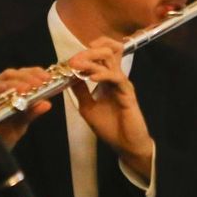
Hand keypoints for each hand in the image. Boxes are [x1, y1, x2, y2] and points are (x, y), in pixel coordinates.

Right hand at [0, 66, 54, 184]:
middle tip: (41, 83)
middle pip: (8, 75)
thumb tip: (47, 103)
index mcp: (5, 92)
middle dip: (26, 77)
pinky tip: (11, 98)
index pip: (19, 75)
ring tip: (28, 89)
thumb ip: (30, 114)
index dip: (34, 73)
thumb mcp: (18, 126)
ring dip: (13, 84)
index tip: (48, 78)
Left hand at [67, 39, 154, 179]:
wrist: (126, 145)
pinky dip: (103, 74)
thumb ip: (80, 92)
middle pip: (107, 51)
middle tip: (73, 59)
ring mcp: (122, 83)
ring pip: (111, 59)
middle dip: (88, 51)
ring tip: (77, 64)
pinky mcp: (128, 93)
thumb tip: (69, 78)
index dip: (85, 53)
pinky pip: (116, 77)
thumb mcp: (88, 108)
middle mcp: (115, 78)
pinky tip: (91, 78)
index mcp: (107, 80)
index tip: (68, 61)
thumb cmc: (110, 128)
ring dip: (92, 59)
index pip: (100, 56)